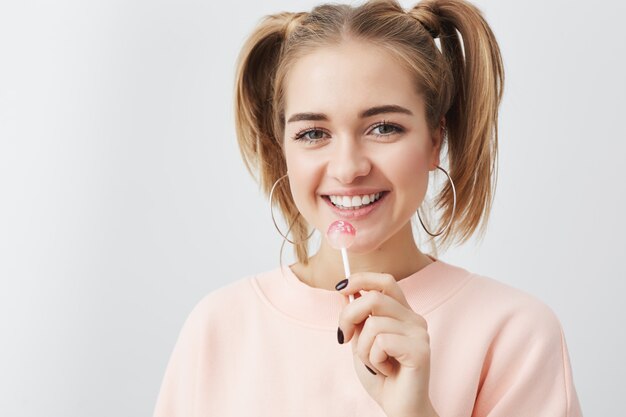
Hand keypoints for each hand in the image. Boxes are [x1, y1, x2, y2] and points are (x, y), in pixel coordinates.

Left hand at [336, 272, 438, 416]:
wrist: (398, 408)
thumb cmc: (381, 376)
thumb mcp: (361, 342)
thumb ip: (357, 317)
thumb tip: (344, 290)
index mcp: (402, 313)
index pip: (385, 281)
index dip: (361, 278)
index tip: (340, 287)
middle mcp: (414, 318)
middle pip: (372, 298)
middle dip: (348, 317)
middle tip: (343, 338)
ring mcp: (420, 333)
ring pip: (373, 323)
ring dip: (362, 349)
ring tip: (374, 363)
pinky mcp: (420, 349)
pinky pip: (381, 342)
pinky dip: (374, 359)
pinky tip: (385, 370)